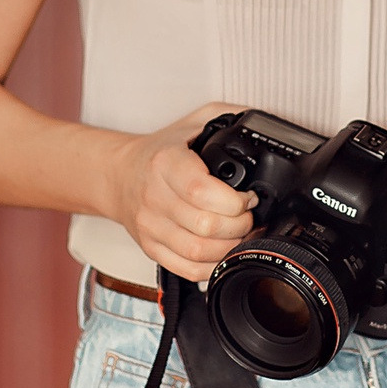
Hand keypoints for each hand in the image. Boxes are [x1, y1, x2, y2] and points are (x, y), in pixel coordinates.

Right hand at [110, 103, 256, 281]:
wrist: (119, 174)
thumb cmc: (159, 150)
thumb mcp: (194, 122)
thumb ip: (231, 118)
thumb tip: (267, 124)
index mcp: (166, 162)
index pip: (201, 190)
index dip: (234, 200)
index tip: (249, 197)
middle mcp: (154, 196)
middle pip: (205, 226)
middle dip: (240, 225)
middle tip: (249, 216)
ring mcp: (150, 226)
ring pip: (197, 252)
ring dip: (229, 247)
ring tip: (241, 234)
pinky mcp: (150, 247)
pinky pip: (186, 269)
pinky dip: (211, 267)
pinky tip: (222, 252)